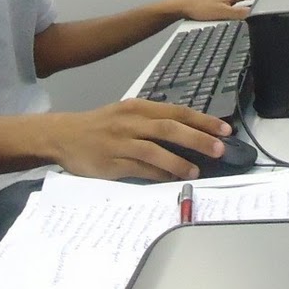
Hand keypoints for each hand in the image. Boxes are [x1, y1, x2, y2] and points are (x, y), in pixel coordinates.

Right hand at [51, 98, 233, 180]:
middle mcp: (131, 122)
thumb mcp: (127, 114)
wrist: (63, 135)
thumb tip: (190, 135)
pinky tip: (171, 180)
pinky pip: (139, 168)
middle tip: (219, 149)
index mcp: (138, 108)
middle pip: (170, 128)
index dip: (203, 121)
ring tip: (196, 171)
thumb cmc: (101, 126)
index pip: (177, 112)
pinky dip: (157, 175)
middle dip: (198, 138)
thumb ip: (154, 122)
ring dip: (178, 161)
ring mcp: (120, 142)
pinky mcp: (111, 162)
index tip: (224, 129)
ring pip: (155, 150)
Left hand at [163, 0, 262, 22]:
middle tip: (279, 3)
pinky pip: (242, 3)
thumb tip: (256, 16)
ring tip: (269, 8)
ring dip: (258, 1)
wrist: (183, 6)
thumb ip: (240, 14)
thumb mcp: (223, 13)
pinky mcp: (225, 2)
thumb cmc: (199, 7)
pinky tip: (250, 14)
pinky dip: (249, 7)